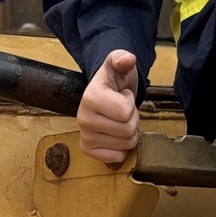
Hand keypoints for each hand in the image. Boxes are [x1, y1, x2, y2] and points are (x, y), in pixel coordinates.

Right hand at [78, 49, 140, 165]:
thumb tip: (126, 59)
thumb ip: (123, 58)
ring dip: (128, 133)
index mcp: (90, 97)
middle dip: (133, 119)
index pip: (125, 112)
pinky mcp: (88, 149)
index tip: (122, 95)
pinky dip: (121, 147)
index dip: (131, 103)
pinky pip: (117, 157)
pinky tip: (114, 134)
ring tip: (118, 119)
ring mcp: (84, 136)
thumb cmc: (114, 79)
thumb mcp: (119, 64)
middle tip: (123, 110)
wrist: (105, 92)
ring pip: (125, 145)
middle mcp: (83, 118)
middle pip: (128, 130)